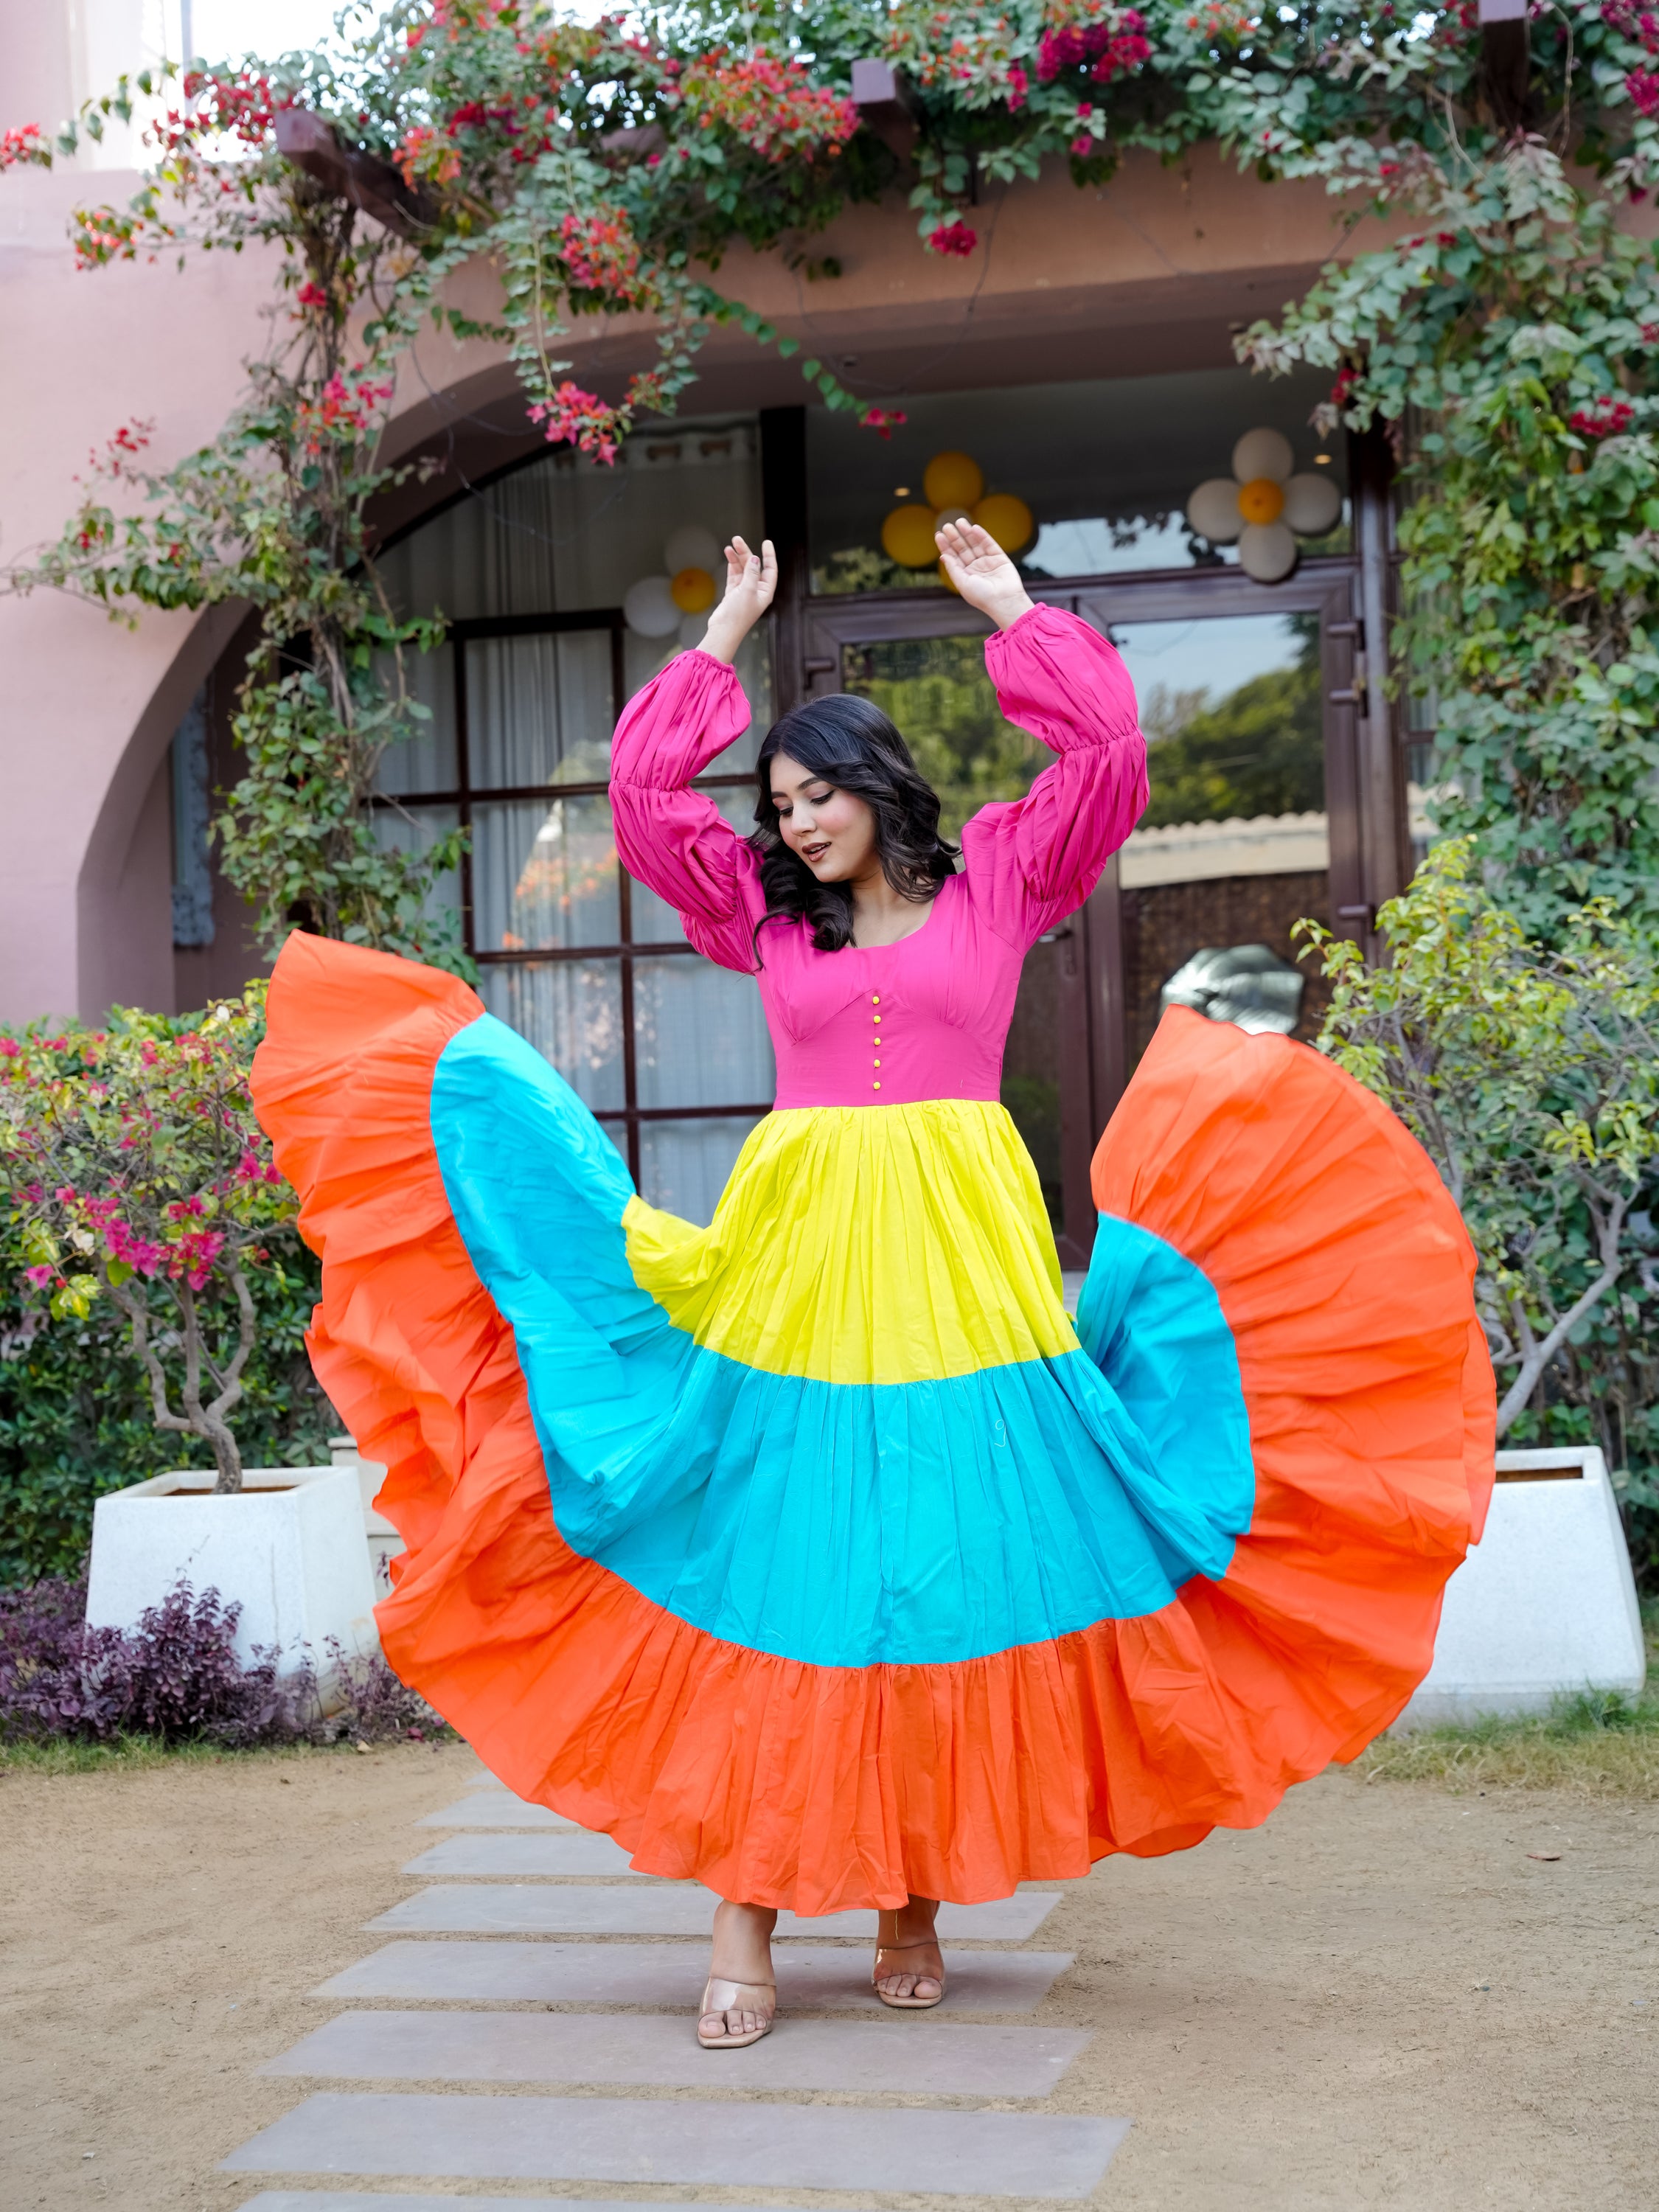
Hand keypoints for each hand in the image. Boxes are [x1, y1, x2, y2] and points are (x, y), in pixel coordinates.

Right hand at [699, 535, 777, 663]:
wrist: (723, 630)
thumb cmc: (738, 615)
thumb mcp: (747, 590)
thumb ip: (752, 573)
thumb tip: (755, 559)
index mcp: (765, 592)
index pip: (770, 570)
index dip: (769, 555)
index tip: (766, 542)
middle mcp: (756, 590)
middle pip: (753, 566)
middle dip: (746, 552)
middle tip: (737, 540)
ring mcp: (744, 591)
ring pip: (742, 569)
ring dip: (736, 558)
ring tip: (729, 546)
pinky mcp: (733, 593)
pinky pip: (734, 575)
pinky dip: (731, 566)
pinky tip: (728, 556)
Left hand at [936, 520, 1033, 632]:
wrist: (1004, 601)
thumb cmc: (982, 597)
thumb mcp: (963, 583)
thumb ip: (953, 568)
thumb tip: (943, 556)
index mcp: (965, 575)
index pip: (953, 557)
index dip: (946, 546)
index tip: (938, 535)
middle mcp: (975, 567)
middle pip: (962, 549)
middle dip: (955, 537)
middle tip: (947, 526)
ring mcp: (987, 561)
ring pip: (975, 544)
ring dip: (967, 533)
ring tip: (959, 522)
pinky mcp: (999, 557)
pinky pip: (989, 544)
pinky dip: (982, 536)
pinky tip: (973, 528)